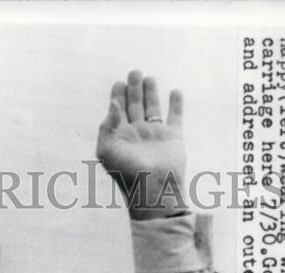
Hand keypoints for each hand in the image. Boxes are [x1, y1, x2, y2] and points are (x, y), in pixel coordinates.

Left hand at [96, 70, 185, 219]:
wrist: (153, 187)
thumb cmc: (127, 173)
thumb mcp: (107, 150)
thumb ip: (108, 126)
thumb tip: (113, 104)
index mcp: (121, 136)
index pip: (118, 111)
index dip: (117, 96)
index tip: (118, 83)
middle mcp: (138, 134)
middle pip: (135, 105)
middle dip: (133, 89)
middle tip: (134, 72)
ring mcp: (156, 135)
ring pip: (153, 108)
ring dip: (151, 93)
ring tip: (148, 77)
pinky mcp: (173, 137)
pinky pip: (175, 116)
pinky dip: (176, 103)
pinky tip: (175, 91)